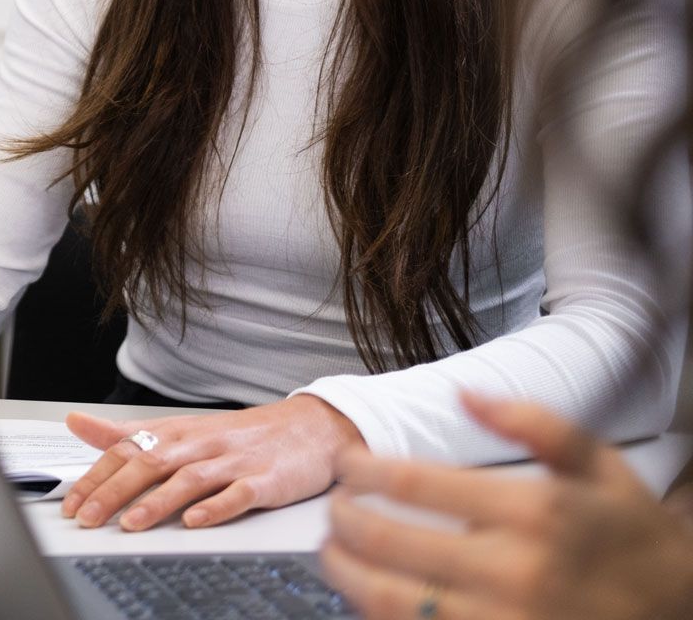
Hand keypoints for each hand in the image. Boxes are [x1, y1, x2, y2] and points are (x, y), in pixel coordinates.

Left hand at [60, 395, 363, 530]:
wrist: (308, 428)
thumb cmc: (238, 435)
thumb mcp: (178, 429)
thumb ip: (127, 432)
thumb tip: (77, 423)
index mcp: (176, 433)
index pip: (126, 451)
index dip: (96, 477)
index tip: (71, 503)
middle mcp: (199, 444)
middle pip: (149, 464)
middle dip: (114, 492)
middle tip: (87, 517)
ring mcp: (232, 462)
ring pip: (188, 480)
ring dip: (157, 502)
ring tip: (131, 523)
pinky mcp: (264, 481)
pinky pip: (238, 494)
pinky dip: (216, 507)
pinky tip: (197, 521)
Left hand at [321, 392, 692, 619]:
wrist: (680, 610)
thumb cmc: (630, 535)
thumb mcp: (600, 466)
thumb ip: (535, 422)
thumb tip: (467, 395)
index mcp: (534, 513)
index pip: (415, 485)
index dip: (363, 472)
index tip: (345, 465)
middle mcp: (515, 571)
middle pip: (391, 545)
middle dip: (345, 523)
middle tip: (334, 508)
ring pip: (392, 601)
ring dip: (348, 575)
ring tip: (334, 553)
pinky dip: (382, 616)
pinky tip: (371, 597)